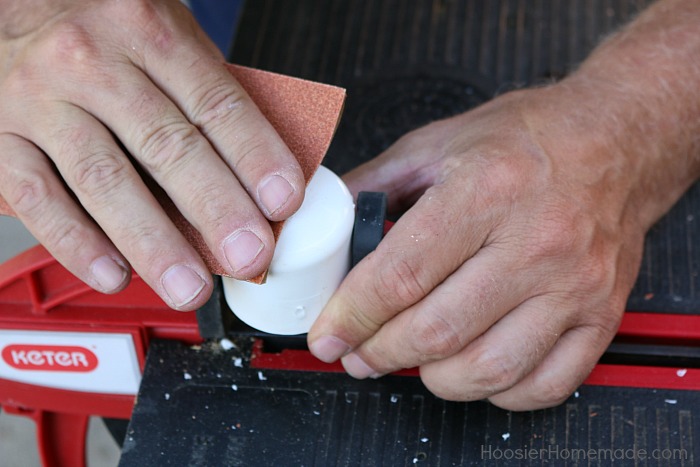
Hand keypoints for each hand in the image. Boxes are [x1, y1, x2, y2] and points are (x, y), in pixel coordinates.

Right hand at [0, 0, 304, 308]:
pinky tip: (114, 274)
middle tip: (249, 255)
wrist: (13, 1)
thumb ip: (203, 94)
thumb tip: (256, 176)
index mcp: (147, 31)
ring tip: (189, 286)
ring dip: (154, 243)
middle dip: (216, 210)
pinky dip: (78, 243)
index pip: (215, 102)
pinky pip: (39, 198)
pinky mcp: (1, 134)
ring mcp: (41, 99)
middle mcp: (91, 62)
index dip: (254, 156)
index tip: (282, 201)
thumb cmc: (103, 27)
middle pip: (166, 146)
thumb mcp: (164, 35)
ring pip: (105, 181)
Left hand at [308, 85, 649, 409]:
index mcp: (486, 190)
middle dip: (379, 353)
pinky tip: (472, 369)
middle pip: (437, 329)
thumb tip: (331, 225)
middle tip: (357, 352)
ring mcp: (573, 284)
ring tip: (410, 361)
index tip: (327, 335)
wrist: (616, 142)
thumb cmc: (529, 139)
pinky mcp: (600, 314)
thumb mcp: (438, 144)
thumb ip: (375, 186)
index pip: (401, 275)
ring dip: (432, 379)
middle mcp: (536, 241)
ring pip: (488, 368)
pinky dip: (496, 393)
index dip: (351, 316)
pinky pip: (544, 384)